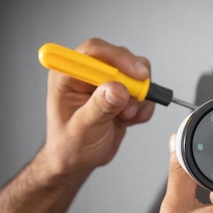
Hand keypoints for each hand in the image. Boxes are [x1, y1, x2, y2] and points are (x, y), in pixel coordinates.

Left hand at [42, 37, 154, 178]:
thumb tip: (117, 89)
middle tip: (131, 105)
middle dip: (132, 82)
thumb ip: (100, 108)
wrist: (78, 160)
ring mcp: (105, 81)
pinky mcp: (120, 91)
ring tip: (126, 117)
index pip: (94, 51)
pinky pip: (142, 89)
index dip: (117, 58)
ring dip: (138, 97)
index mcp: (69, 75)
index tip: (136, 74)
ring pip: (135, 73)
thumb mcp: (83, 128)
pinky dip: (143, 106)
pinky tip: (129, 120)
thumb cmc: (70, 145)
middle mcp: (88, 73)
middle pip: (119, 58)